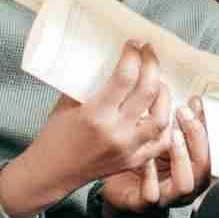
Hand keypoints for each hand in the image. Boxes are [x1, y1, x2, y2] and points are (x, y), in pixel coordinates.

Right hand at [1, 42, 177, 217]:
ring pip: (162, 117)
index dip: (133, 55)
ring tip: (159, 81)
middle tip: (149, 53)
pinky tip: (162, 110)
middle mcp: (116, 132)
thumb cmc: (55, 135)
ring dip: (165, 94)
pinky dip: (166, 125)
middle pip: (149, 91)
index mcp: (95, 114)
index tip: (134, 43)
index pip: (125, 77)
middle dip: (152, 65)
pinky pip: (161, 142)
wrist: (51, 173)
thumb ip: (88, 83)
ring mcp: (128, 149)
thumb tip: (106, 57)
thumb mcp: (67, 103)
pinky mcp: (134, 161)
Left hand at [97, 95, 214, 215]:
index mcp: (195, 170)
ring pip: (185, 185)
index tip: (194, 104)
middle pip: (204, 166)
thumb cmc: (145, 164)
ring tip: (172, 135)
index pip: (213, 151)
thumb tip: (196, 102)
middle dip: (196, 137)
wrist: (116, 188)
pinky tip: (144, 158)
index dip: (207, 127)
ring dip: (181, 158)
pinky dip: (149, 176)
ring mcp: (167, 198)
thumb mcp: (166, 140)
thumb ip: (183, 125)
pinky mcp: (143, 205)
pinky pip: (151, 195)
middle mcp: (186, 186)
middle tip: (183, 114)